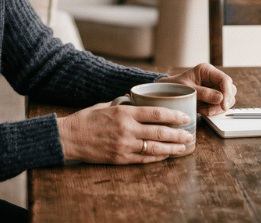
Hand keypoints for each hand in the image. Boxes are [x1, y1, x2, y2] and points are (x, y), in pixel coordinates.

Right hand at [56, 102, 192, 163]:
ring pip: (155, 149)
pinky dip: (157, 158)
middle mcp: (127, 129)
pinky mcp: (120, 159)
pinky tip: (166, 155)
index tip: (185, 117)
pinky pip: (143, 159)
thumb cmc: (87, 118)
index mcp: (125, 112)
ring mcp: (124, 146)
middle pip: (160, 133)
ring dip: (172, 149)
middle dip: (178, 135)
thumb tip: (140, 102)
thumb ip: (125, 105)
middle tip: (190, 136)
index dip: (174, 116)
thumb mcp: (107, 105)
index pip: (157, 113)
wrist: (69, 137)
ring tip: (184, 148)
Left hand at [158, 63, 236, 115]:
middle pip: (230, 89)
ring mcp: (214, 87)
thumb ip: (203, 93)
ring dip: (217, 108)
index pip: (224, 80)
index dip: (227, 93)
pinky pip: (221, 105)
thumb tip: (220, 98)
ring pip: (228, 99)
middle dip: (222, 102)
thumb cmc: (174, 87)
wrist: (167, 93)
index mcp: (206, 70)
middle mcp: (213, 78)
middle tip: (209, 110)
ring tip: (202, 110)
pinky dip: (214, 110)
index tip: (223, 105)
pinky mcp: (213, 97)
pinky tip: (203, 110)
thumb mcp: (187, 90)